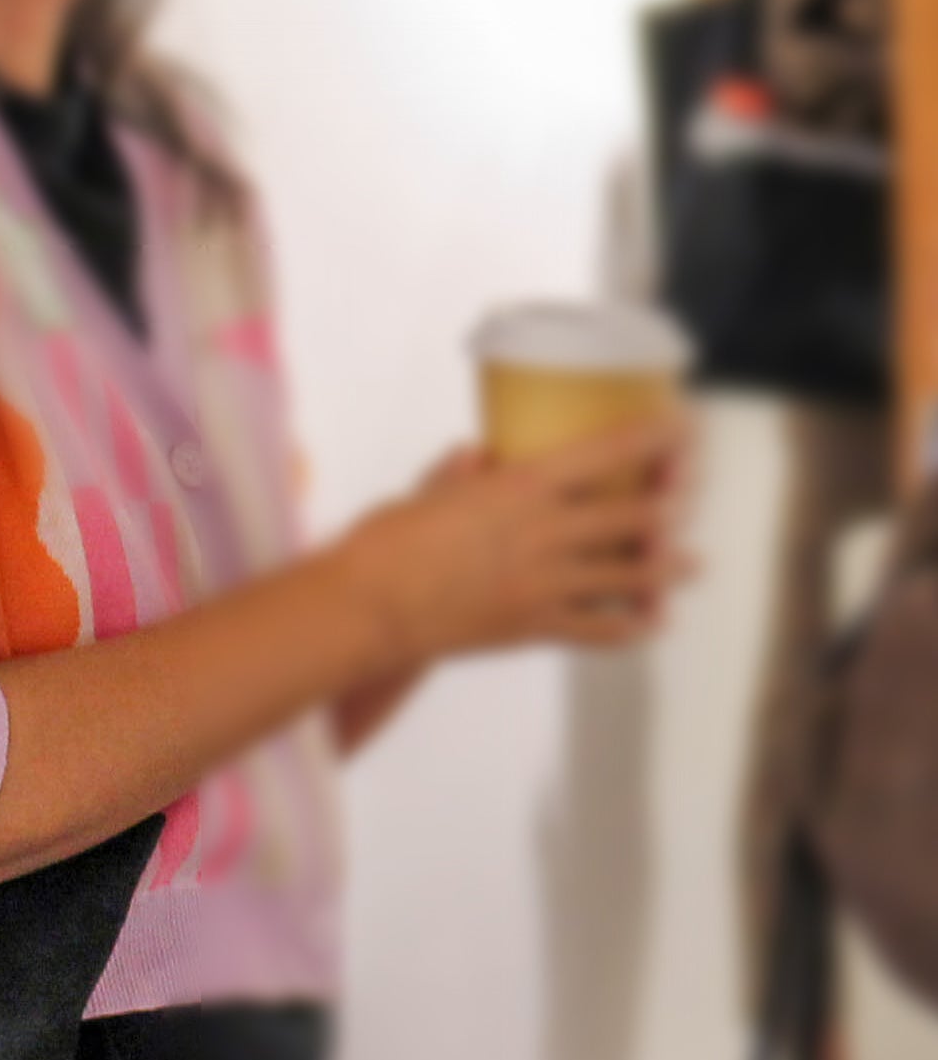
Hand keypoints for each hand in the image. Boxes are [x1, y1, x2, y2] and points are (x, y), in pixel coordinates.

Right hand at [329, 415, 698, 665]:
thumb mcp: (425, 493)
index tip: (683, 428)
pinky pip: (599, 630)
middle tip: (689, 497)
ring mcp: (546, 584)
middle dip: (672, 504)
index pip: (609, 454)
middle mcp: (546, 533)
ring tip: (691, 566)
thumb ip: (458, 474)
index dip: (656, 438)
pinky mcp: (534, 627)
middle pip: (635, 516)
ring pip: (630, 575)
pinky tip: (649, 625)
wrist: (368, 610)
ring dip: (667, 569)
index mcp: (521, 487)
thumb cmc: (385, 545)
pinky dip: (631, 628)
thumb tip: (475, 457)